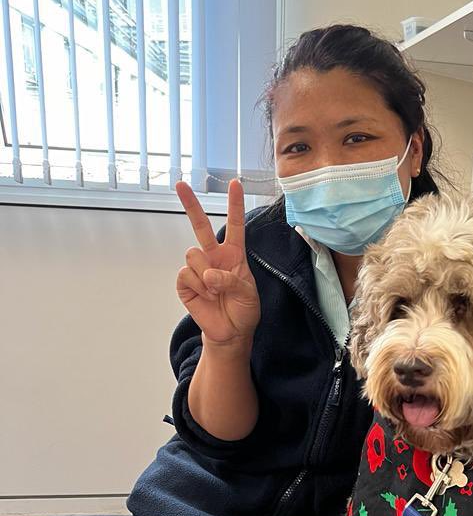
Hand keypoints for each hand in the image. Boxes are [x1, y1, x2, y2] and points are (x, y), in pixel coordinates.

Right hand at [175, 178, 261, 344]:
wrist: (230, 333)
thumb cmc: (243, 311)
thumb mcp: (248, 294)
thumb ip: (231, 281)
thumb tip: (208, 274)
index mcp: (234, 255)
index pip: (235, 225)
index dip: (235, 204)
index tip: (235, 183)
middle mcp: (214, 257)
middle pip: (201, 225)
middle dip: (190, 204)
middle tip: (180, 184)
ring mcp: (198, 268)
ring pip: (193, 254)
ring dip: (206, 276)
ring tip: (216, 291)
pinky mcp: (185, 283)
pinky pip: (185, 274)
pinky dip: (197, 286)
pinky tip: (205, 295)